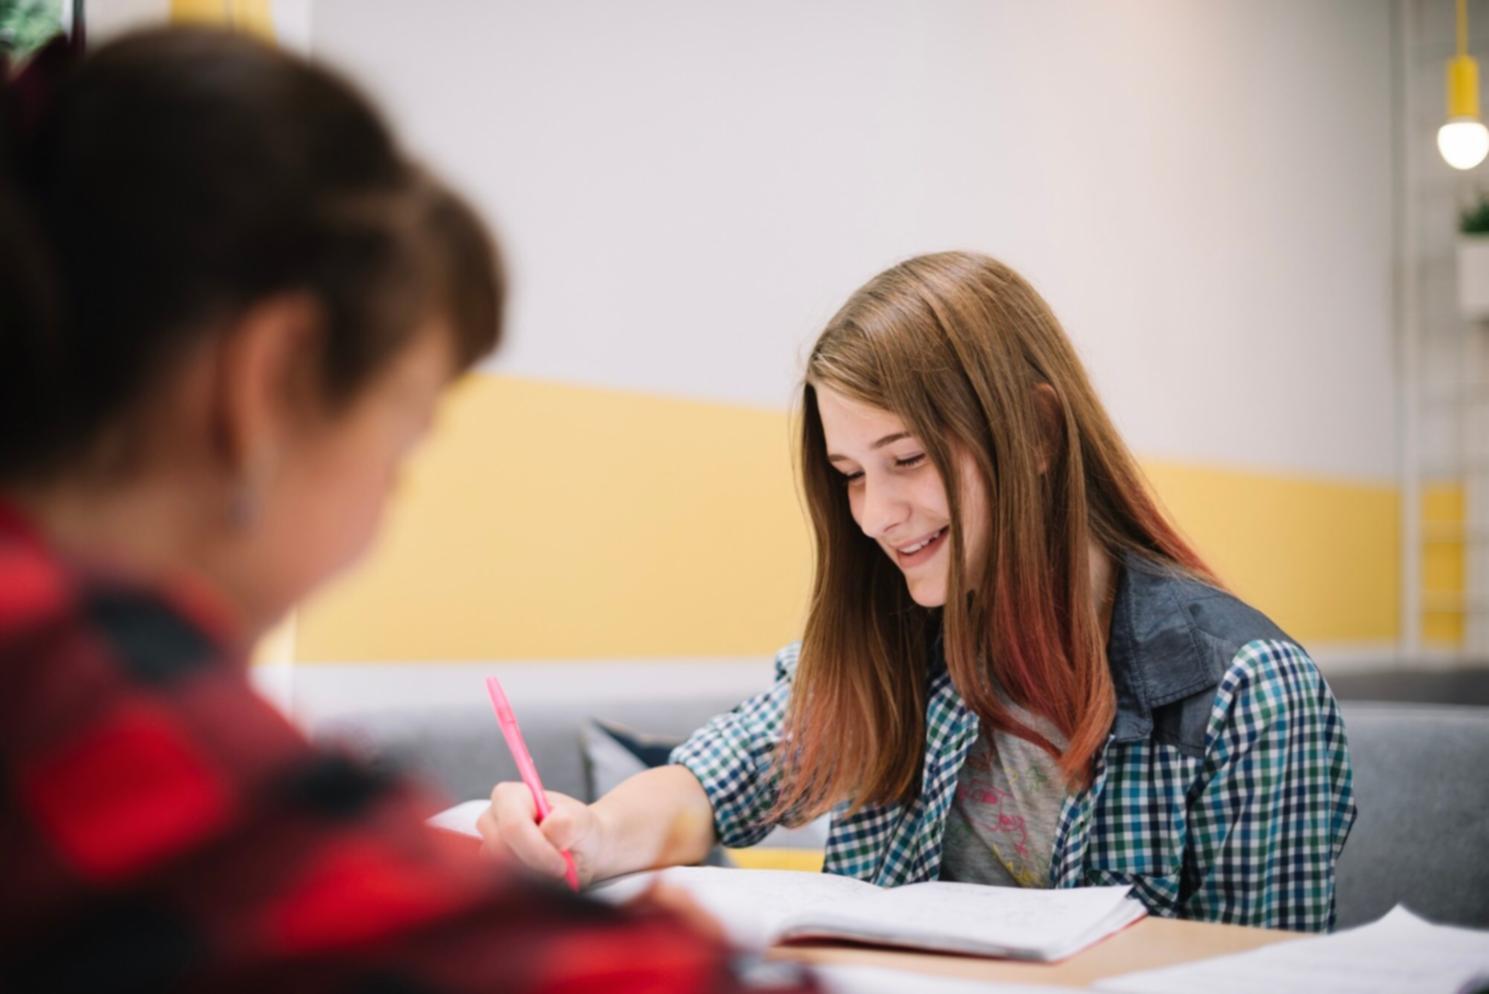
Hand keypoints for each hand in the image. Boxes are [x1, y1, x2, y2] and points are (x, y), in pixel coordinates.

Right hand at [477, 781, 602, 884]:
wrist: (582, 850)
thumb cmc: (579, 830)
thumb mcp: (582, 820)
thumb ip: (568, 821)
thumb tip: (548, 829)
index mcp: (510, 796)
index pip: (513, 826)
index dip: (536, 850)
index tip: (561, 866)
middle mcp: (491, 820)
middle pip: (501, 853)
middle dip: (534, 866)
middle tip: (561, 869)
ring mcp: (488, 847)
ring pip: (501, 873)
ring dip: (531, 878)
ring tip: (553, 868)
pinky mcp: (489, 872)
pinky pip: (502, 888)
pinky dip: (525, 888)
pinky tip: (543, 878)